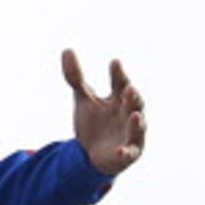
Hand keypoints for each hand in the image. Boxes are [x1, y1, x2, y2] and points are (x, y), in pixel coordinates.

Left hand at [63, 49, 145, 177]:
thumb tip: (66, 50)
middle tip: (128, 89)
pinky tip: (119, 151)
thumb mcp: (83, 99)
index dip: (118, 74)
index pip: (120, 83)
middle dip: (133, 96)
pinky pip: (128, 153)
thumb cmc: (93, 122)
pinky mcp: (127, 153)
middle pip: (135, 103)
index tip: (114, 63)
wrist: (91, 154)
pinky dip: (124, 152)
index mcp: (119, 98)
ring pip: (138, 126)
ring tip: (135, 115)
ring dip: (137, 122)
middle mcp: (129, 114)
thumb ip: (75, 77)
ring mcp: (131, 133)